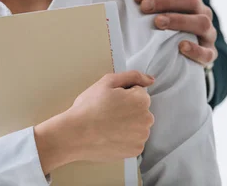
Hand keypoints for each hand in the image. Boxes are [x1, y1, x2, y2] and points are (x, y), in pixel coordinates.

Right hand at [35, 71, 154, 173]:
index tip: (109, 100)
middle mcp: (147, 119)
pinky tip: (110, 136)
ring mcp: (142, 137)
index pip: (138, 93)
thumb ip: (132, 76)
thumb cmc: (89, 106)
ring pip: (137, 126)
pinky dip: (124, 139)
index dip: (122, 95)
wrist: (76, 134)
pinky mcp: (135, 150)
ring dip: (127, 124)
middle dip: (127, 109)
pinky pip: (133, 140)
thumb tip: (150, 80)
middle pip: (140, 110)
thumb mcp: (107, 82)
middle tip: (107, 112)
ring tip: (107, 125)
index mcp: (141, 100)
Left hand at [125, 0, 216, 66]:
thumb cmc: (163, 22)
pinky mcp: (209, 54)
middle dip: (166, 2)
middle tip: (144, 7)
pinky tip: (181, 46)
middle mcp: (202, 11)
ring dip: (179, 21)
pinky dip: (196, 49)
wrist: (177, 52)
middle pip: (190, 0)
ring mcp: (208, 33)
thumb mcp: (153, 3)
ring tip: (158, 23)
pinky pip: (208, 53)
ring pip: (201, 22)